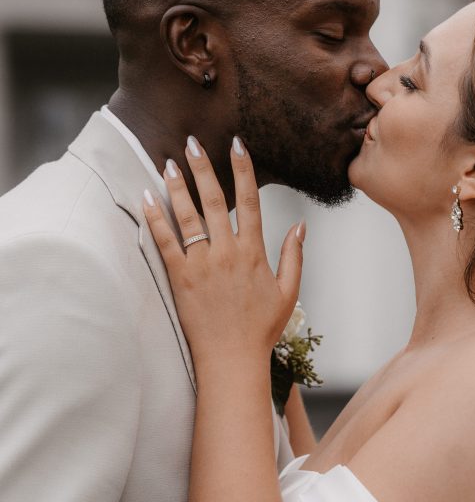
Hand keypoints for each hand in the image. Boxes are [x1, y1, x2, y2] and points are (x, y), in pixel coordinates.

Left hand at [143, 136, 304, 360]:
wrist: (232, 359)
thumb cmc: (261, 329)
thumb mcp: (288, 292)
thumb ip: (294, 256)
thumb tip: (300, 226)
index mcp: (254, 252)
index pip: (251, 201)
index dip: (244, 169)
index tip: (237, 145)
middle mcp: (227, 252)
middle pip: (215, 200)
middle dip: (204, 168)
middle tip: (192, 142)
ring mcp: (202, 265)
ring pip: (187, 216)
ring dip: (177, 187)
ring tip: (168, 162)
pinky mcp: (181, 279)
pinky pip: (165, 243)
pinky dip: (155, 219)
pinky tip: (146, 198)